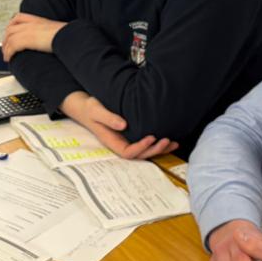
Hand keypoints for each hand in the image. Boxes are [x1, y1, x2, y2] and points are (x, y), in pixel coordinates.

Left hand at [1, 13, 65, 60]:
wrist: (68, 37)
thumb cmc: (67, 36)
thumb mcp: (58, 30)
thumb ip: (50, 32)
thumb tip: (53, 40)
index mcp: (37, 20)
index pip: (18, 17)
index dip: (11, 25)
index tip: (9, 32)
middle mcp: (30, 24)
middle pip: (10, 29)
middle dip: (5, 39)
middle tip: (5, 48)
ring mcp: (27, 31)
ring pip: (9, 39)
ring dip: (5, 48)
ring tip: (6, 56)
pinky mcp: (26, 40)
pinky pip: (12, 47)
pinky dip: (8, 53)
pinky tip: (9, 59)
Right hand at [60, 92, 177, 160]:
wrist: (88, 106)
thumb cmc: (90, 108)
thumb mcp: (95, 110)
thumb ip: (108, 118)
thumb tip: (123, 125)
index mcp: (112, 141)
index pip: (127, 152)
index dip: (140, 148)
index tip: (150, 137)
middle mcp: (121, 143)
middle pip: (140, 154)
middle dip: (154, 150)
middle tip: (165, 140)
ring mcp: (127, 140)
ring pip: (146, 150)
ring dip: (160, 149)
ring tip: (173, 142)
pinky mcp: (133, 134)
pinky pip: (147, 142)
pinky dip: (159, 142)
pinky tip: (172, 139)